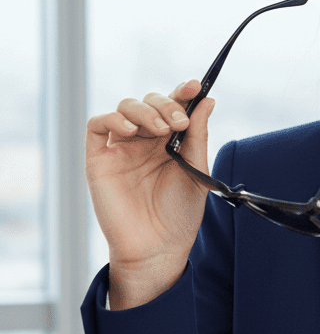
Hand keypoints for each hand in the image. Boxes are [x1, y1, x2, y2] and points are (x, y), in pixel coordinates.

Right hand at [85, 80, 215, 273]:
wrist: (159, 247)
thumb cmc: (179, 213)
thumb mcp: (196, 170)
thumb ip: (198, 135)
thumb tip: (207, 100)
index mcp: (169, 142)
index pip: (173, 106)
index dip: (183, 92)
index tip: (196, 86)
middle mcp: (144, 141)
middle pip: (149, 103)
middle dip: (166, 105)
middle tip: (180, 122)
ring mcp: (120, 148)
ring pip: (125, 108)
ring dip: (145, 110)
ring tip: (162, 130)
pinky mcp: (99, 160)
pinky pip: (97, 126)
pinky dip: (113, 120)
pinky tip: (132, 131)